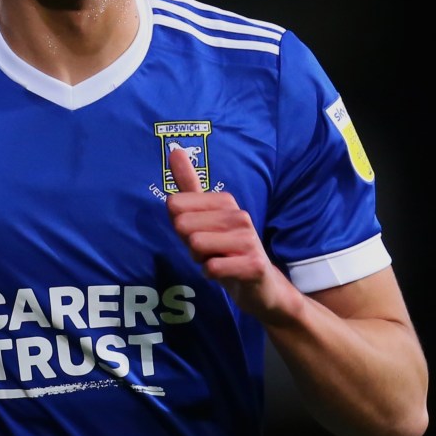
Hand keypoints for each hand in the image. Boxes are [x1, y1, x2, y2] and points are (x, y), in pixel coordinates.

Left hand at [166, 146, 299, 323]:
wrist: (261, 285)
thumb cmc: (226, 248)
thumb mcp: (205, 216)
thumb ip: (189, 184)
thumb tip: (174, 149)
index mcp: (225, 201)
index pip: (175, 205)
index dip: (181, 226)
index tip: (201, 233)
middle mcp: (239, 215)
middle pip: (182, 225)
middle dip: (189, 245)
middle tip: (209, 251)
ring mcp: (248, 239)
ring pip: (196, 244)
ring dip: (200, 260)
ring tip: (219, 260)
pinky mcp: (253, 264)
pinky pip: (212, 267)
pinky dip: (211, 274)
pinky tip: (225, 273)